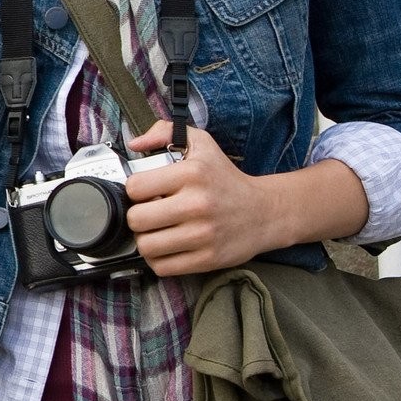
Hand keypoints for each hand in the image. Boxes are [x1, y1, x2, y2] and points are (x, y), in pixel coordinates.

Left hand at [124, 121, 285, 273]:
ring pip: (147, 246)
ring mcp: (204, 235)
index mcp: (192, 174)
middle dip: (137, 217)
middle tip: (148, 214)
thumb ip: (165, 132)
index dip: (134, 191)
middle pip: (136, 220)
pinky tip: (167, 248)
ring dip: (145, 240)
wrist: (266, 212)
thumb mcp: (201, 144)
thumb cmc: (226, 178)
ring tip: (156, 232)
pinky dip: (158, 260)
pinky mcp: (208, 259)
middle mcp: (197, 204)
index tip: (145, 193)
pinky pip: (163, 267)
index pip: (135, 187)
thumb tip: (135, 144)